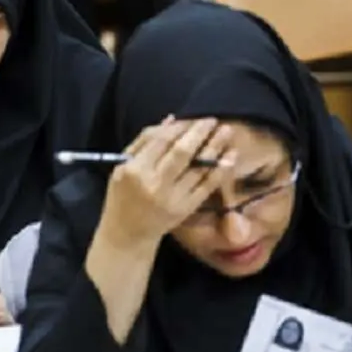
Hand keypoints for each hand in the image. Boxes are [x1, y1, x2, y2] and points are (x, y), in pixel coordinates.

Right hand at [99, 117, 236, 246]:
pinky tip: (230, 158)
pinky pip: (207, 186)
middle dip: (199, 133)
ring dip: (215, 148)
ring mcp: (173, 198)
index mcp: (135, 170)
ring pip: (198, 169)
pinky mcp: (186, 209)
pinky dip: (220, 171)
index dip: (179, 127)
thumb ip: (143, 141)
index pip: (161, 141)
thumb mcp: (122, 166)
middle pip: (182, 153)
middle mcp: (155, 184)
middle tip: (212, 120)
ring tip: (226, 133)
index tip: (192, 118)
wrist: (128, 232)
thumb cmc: (122, 195)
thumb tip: (170, 120)